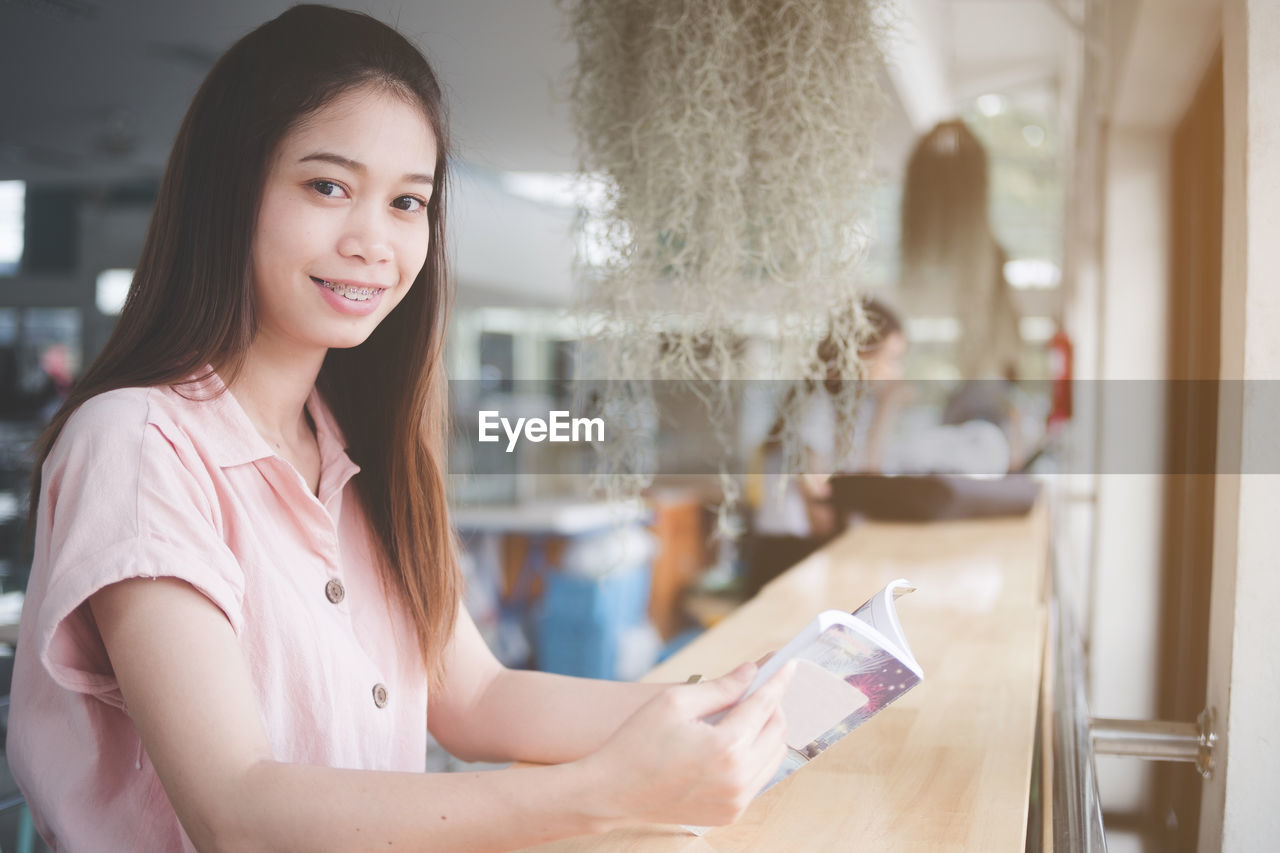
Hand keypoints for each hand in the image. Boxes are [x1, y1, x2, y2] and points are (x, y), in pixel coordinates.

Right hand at [576, 660, 795, 828]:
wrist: (613, 792)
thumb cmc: (638, 743)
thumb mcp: (675, 702)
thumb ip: (720, 687)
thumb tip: (751, 672)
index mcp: (726, 748)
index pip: (765, 705)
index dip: (777, 679)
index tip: (787, 663)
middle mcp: (738, 779)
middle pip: (776, 731)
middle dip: (772, 705)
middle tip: (757, 687)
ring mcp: (736, 801)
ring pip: (773, 757)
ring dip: (766, 731)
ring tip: (743, 714)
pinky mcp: (730, 814)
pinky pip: (758, 779)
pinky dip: (755, 756)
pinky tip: (734, 743)